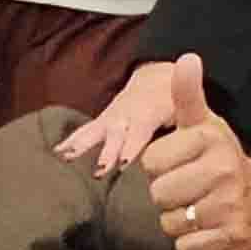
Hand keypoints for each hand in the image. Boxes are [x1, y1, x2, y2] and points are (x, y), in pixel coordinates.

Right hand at [59, 59, 185, 173]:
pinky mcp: (101, 123)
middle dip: (106, 151)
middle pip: (116, 134)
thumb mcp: (187, 110)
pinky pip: (84, 132)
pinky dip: (71, 141)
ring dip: (82, 145)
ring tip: (67, 158)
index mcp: (150, 112)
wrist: (157, 79)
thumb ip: (188, 125)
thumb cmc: (174, 104)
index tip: (123, 163)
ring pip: (96, 131)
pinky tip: (57, 153)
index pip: (140, 130)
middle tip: (99, 170)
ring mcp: (112, 118)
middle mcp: (128, 114)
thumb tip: (193, 152)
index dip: (132, 146)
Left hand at [133, 54, 250, 249]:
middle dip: (167, 195)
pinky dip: (190, 243)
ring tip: (198, 207)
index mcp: (211, 139)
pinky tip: (206, 229)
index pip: (151, 161)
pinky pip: (185, 247)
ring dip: (178, 220)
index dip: (161, 165)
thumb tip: (186, 58)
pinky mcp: (231, 236)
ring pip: (170, 222)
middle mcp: (223, 169)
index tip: (181, 162)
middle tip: (190, 188)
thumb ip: (188, 95)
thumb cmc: (220, 159)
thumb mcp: (204, 125)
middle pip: (159, 193)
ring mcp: (229, 205)